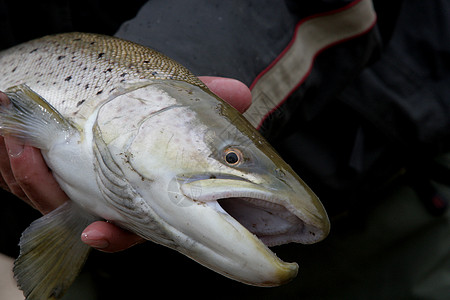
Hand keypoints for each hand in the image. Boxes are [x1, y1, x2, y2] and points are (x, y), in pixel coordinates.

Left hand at [0, 77, 251, 251]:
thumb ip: (205, 99)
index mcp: (141, 191)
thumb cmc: (144, 105)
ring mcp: (71, 185)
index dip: (116, 234)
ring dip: (30, 176)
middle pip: (79, 218)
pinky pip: (23, 183)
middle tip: (36, 164)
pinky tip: (15, 142)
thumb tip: (244, 96)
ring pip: (47, 200)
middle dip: (57, 200)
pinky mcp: (41, 175)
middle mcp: (106, 195)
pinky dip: (15, 165)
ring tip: (21, 144)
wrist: (97, 94)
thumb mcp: (176, 99)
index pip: (131, 225)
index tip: (98, 231)